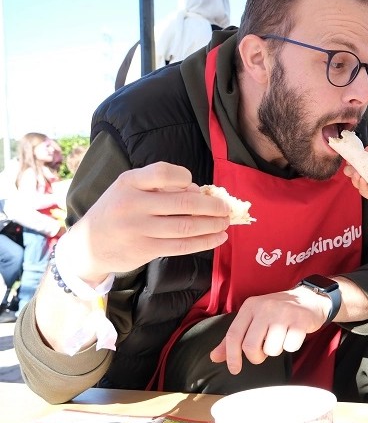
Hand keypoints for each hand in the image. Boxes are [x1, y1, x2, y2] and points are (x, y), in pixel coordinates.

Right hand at [62, 162, 231, 283]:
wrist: (87, 245)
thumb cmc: (116, 211)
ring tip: (226, 222)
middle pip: (183, 203)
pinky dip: (204, 242)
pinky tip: (218, 238)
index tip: (196, 188)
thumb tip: (198, 192)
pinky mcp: (145, 250)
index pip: (164, 172)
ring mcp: (138, 229)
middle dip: (212, 206)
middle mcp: (132, 204)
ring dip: (212, 225)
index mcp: (129, 182)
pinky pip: (182, 246)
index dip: (186, 178)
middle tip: (226, 208)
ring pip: (186, 227)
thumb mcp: (128, 189)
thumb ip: (159, 186)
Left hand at [209, 287, 330, 373]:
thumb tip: (215, 357)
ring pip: (271, 349)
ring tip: (280, 338)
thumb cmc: (278, 312)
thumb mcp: (254, 318)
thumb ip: (234, 338)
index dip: (231, 356)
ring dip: (275, 350)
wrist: (309, 298)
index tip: (234, 369)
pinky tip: (293, 335)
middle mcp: (265, 307)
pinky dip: (291, 346)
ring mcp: (283, 313)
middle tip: (263, 353)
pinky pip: (290, 347)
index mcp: (250, 306)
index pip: (233, 334)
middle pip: (250, 346)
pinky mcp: (300, 321)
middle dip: (256, 357)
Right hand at [342, 147, 367, 215]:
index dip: (351, 161)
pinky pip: (363, 190)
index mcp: (366, 169)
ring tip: (357, 173)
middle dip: (349, 169)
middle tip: (351, 165)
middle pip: (351, 173)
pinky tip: (363, 180)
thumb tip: (367, 149)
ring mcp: (366, 186)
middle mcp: (364, 177)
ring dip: (354, 177)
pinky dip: (362, 185)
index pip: (355, 165)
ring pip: (355, 182)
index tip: (350, 157)